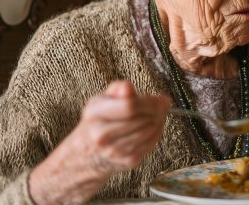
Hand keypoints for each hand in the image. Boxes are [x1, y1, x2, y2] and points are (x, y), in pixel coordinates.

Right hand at [29, 80, 170, 203]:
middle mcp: (102, 134)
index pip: (129, 106)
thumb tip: (130, 87)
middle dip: (157, 110)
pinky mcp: (127, 161)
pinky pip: (151, 144)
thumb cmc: (99, 121)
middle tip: (161, 105)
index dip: (149, 101)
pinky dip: (157, 133)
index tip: (158, 98)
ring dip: (159, 121)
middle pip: (142, 119)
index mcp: (94, 114)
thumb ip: (118, 89)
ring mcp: (115, 150)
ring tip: (157, 114)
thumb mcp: (103, 99)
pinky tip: (152, 127)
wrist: (87, 154)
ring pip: (149, 131)